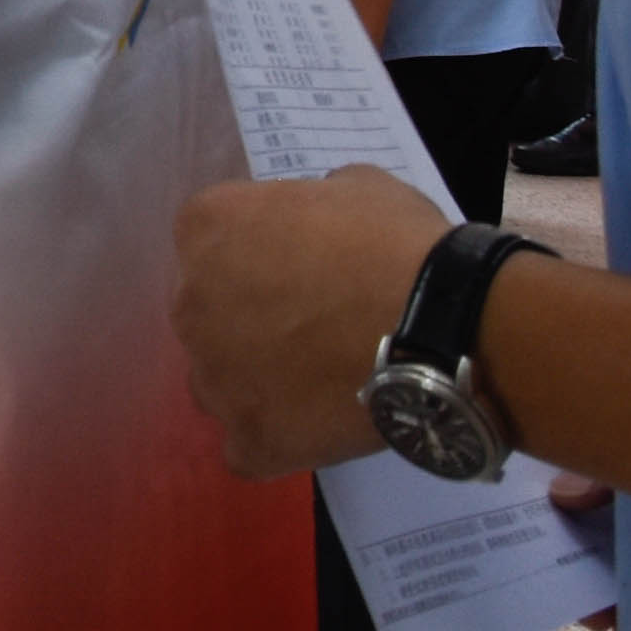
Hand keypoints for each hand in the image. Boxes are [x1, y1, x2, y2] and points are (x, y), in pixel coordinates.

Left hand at [168, 167, 457, 475]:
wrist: (440, 326)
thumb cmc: (398, 244)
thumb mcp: (355, 186)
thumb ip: (311, 202)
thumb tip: (315, 226)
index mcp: (207, 227)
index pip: (212, 242)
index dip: (259, 257)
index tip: (301, 270)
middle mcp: (190, 303)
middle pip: (208, 315)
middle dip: (250, 320)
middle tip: (313, 327)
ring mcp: (214, 378)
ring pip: (219, 382)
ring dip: (256, 381)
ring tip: (318, 383)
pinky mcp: (248, 438)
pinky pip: (246, 444)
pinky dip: (276, 439)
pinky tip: (318, 427)